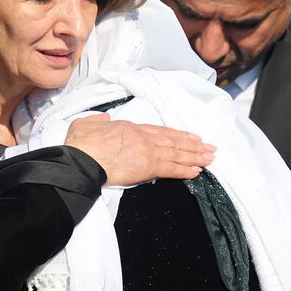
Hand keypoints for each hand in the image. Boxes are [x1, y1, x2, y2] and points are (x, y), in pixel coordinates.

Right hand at [64, 114, 215, 185]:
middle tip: (208, 147)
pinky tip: (197, 171)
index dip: (175, 134)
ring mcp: (147, 151)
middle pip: (173, 141)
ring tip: (209, 158)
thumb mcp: (85, 124)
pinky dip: (185, 169)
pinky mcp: (148, 167)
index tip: (188, 136)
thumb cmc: (81, 145)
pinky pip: (172, 168)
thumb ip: (98, 121)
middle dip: (192, 145)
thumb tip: (105, 119)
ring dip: (195, 156)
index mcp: (129, 127)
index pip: (158, 131)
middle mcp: (142, 137)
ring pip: (177, 153)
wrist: (82, 159)